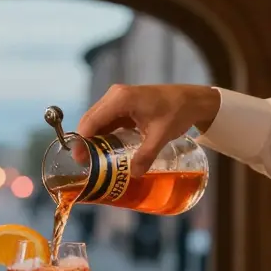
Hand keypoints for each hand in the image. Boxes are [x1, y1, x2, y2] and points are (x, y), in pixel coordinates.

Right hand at [76, 84, 220, 173]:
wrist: (191, 99)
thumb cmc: (177, 111)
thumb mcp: (161, 135)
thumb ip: (146, 155)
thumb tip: (134, 175)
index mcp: (120, 99)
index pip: (91, 121)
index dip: (82, 141)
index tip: (80, 160)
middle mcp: (114, 96)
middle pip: (90, 120)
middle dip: (84, 141)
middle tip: (84, 164)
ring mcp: (117, 98)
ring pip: (96, 120)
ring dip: (92, 138)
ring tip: (92, 160)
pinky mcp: (122, 104)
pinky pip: (106, 120)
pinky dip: (103, 134)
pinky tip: (104, 150)